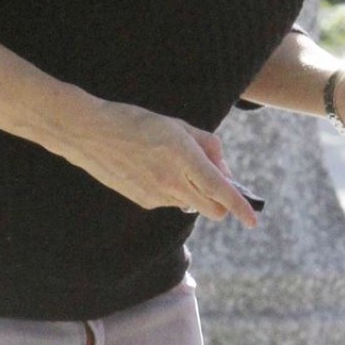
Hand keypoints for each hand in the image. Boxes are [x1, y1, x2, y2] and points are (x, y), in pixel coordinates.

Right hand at [62, 98, 257, 226]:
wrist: (91, 133)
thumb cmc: (138, 122)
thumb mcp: (179, 125)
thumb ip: (208, 147)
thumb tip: (225, 171)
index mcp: (184, 157)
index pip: (220, 189)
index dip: (240, 207)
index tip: (253, 222)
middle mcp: (172, 181)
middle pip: (212, 209)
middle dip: (223, 204)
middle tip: (217, 183)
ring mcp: (156, 195)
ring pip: (191, 204)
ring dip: (195, 192)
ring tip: (174, 163)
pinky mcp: (143, 202)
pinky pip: (170, 202)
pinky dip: (174, 191)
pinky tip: (155, 170)